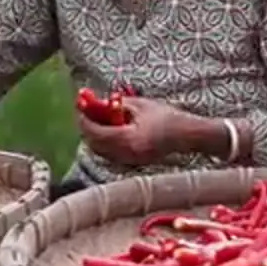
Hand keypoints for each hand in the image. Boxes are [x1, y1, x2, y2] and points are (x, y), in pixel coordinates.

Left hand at [77, 96, 195, 165]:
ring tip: (96, 120)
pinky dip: (105, 143)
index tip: (80, 108)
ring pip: (102, 152)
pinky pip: (111, 154)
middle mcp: (126, 154)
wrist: (186, 135)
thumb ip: (118, 105)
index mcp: (127, 140)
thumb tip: (99, 103)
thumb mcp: (141, 105)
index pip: (97, 133)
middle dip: (87, 129)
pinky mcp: (134, 162)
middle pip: (95, 145)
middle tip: (85, 114)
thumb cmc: (166, 117)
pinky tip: (109, 130)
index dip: (85, 121)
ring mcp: (130, 161)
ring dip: (95, 137)